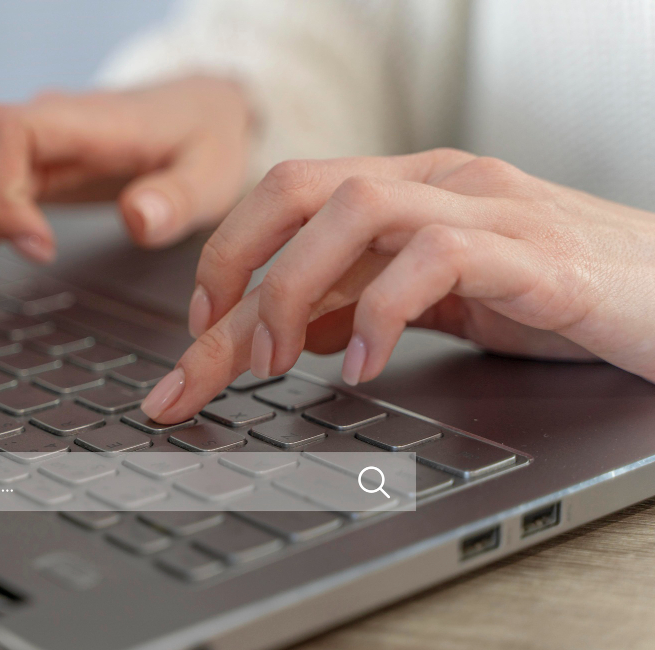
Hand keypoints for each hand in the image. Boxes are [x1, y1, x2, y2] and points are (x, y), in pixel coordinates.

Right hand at [0, 78, 252, 356]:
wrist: (195, 105)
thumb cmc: (202, 138)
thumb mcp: (214, 168)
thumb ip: (179, 197)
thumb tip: (137, 218)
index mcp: (76, 125)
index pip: (4, 136)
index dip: (2, 196)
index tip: (38, 252)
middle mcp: (28, 130)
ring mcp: (7, 144)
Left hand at [140, 149, 654, 422]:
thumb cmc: (556, 295)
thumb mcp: (435, 301)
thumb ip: (359, 302)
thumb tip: (279, 330)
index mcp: (406, 189)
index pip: (286, 203)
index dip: (224, 258)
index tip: (193, 327)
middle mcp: (436, 183)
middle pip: (299, 186)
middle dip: (232, 260)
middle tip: (206, 337)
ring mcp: (485, 208)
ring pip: (354, 210)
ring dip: (292, 288)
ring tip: (273, 361)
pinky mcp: (532, 252)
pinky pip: (436, 258)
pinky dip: (380, 314)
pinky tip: (360, 366)